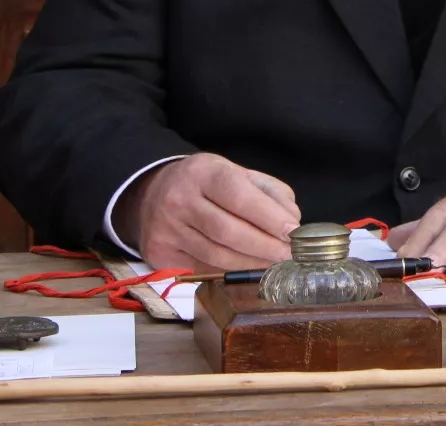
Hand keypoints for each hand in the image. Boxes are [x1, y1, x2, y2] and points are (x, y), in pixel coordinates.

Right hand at [120, 153, 300, 271]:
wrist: (153, 193)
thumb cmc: (206, 184)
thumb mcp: (237, 173)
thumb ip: (270, 193)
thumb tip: (291, 221)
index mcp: (203, 172)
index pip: (239, 196)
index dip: (269, 217)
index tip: (293, 231)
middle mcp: (179, 199)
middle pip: (228, 231)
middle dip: (264, 246)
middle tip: (288, 255)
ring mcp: (166, 229)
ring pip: (216, 255)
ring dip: (250, 264)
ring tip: (273, 264)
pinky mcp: (160, 253)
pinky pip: (202, 269)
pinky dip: (229, 272)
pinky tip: (246, 269)